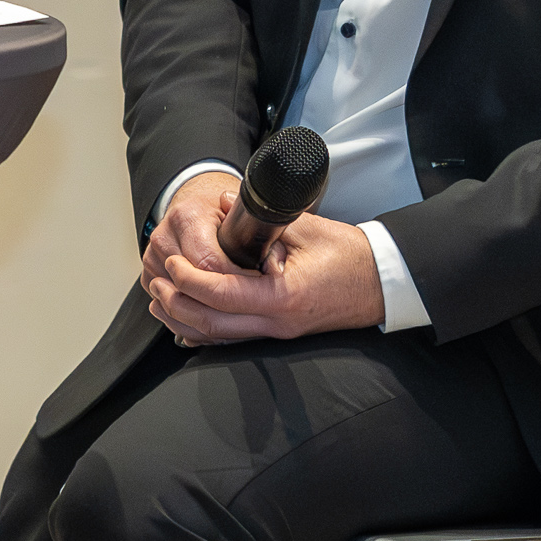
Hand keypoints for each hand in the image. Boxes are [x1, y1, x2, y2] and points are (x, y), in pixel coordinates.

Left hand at [144, 192, 385, 345]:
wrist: (382, 282)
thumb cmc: (351, 256)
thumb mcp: (306, 228)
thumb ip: (261, 219)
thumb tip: (220, 202)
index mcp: (283, 297)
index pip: (221, 295)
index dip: (190, 279)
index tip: (173, 262)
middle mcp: (277, 322)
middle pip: (211, 324)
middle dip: (177, 303)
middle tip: (158, 280)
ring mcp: (277, 331)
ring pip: (217, 336)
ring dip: (184, 319)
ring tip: (160, 298)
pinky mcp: (278, 332)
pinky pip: (231, 337)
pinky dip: (203, 327)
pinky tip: (185, 316)